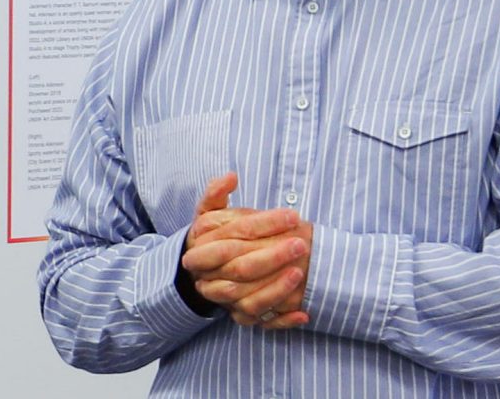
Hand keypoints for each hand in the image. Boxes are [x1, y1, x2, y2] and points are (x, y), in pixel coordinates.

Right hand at [177, 173, 312, 328]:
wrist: (196, 271)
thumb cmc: (211, 237)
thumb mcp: (208, 213)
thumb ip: (215, 194)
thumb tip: (229, 177)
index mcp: (203, 246)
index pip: (238, 233)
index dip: (266, 223)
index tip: (293, 215)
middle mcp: (210, 275)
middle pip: (242, 266)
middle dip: (273, 256)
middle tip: (303, 243)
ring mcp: (222, 298)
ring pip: (247, 299)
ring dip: (275, 288)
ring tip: (300, 273)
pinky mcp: (235, 316)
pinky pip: (258, 322)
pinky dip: (281, 320)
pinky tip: (303, 313)